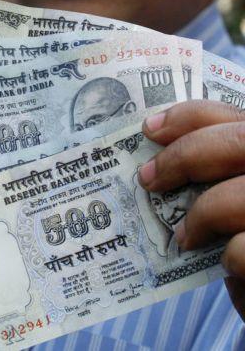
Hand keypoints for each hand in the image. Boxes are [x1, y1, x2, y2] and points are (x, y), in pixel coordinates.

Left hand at [139, 100, 244, 319]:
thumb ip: (222, 173)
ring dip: (204, 215)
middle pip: (239, 142)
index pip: (234, 116)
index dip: (189, 116)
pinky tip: (229, 266)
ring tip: (184, 237)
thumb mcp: (239, 190)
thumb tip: (164, 168)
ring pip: (242, 197)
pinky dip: (232, 256)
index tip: (149, 128)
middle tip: (148, 178)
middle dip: (184, 156)